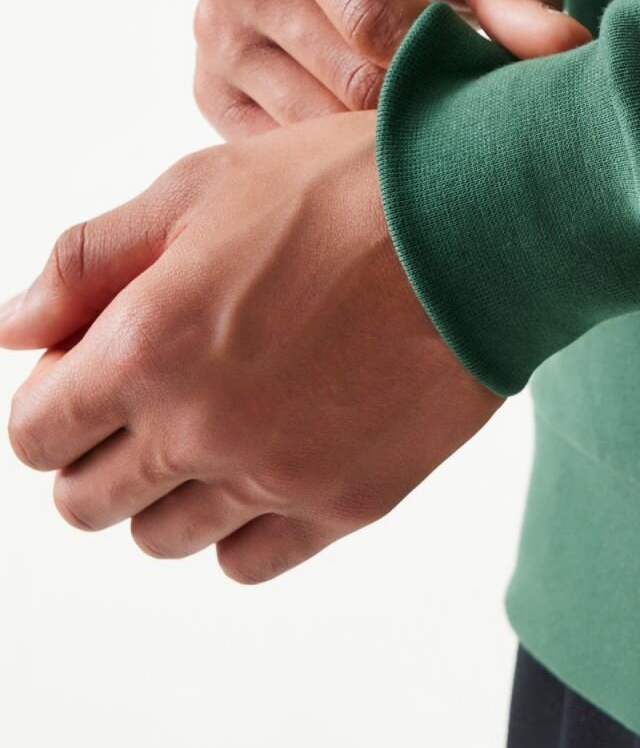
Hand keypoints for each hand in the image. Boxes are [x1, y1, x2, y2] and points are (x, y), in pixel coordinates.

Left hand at [0, 111, 503, 582]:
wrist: (484, 220)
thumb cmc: (348, 187)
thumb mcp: (203, 186)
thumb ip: (90, 261)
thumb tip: (11, 326)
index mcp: (149, 346)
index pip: (35, 433)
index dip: (54, 400)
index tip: (94, 370)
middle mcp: (200, 428)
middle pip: (87, 502)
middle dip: (100, 451)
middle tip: (153, 398)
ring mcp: (277, 475)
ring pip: (163, 540)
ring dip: (169, 491)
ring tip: (220, 425)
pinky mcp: (349, 501)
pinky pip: (250, 560)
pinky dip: (241, 526)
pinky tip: (270, 464)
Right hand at [193, 0, 590, 139]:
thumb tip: (568, 52)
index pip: (375, 22)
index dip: (449, 69)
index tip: (499, 88)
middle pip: (348, 84)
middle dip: (426, 109)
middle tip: (481, 117)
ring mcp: (214, 34)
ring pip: (315, 135)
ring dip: (387, 144)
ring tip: (435, 122)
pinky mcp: (213, 90)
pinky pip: (285, 156)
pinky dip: (340, 163)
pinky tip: (383, 143)